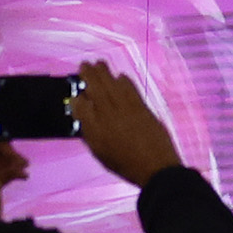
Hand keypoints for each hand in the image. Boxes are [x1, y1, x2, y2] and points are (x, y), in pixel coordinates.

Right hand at [74, 58, 182, 184]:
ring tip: (99, 63)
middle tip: (84, 64)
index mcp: (94, 129)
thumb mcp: (101, 154)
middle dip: (88, 73)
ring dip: (104, 71)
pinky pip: (129, 87)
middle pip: (95, 87)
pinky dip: (123, 79)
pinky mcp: (141, 107)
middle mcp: (107, 115)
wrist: (155, 168)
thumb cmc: (126, 165)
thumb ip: (90, 134)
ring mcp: (125, 108)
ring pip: (111, 83)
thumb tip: (84, 116)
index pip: (79, 106)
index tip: (76, 95)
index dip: (77, 98)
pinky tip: (121, 76)